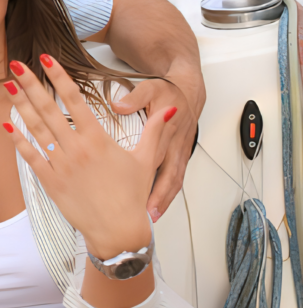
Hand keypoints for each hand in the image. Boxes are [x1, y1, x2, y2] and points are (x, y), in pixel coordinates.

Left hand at [3, 56, 174, 258]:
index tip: (47, 59)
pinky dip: (18, 139)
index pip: (75, 100)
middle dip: (31, 84)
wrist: (117, 231)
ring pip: (36, 128)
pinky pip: (30, 156)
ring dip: (20, 105)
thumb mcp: (147, 161)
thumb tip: (170, 108)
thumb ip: (155, 130)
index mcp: (98, 140)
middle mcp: (76, 149)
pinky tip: (7, 124)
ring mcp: (61, 164)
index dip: (60, 78)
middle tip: (16, 64)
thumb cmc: (131, 197)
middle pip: (49, 109)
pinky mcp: (50, 181)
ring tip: (8, 85)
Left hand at [110, 65, 203, 220]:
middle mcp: (175, 148)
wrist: (188, 93)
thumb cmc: (168, 93)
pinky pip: (173, 178)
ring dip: (164, 200)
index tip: (142, 197)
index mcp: (167, 134)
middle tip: (147, 218)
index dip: (152, 181)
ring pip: (173, 182)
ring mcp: (178, 155)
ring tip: (151, 218)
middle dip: (159, 200)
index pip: (159, 161)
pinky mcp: (177, 157)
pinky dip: (165, 193)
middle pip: (169, 179)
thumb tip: (118, 105)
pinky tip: (154, 204)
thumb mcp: (150, 89)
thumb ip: (134, 98)